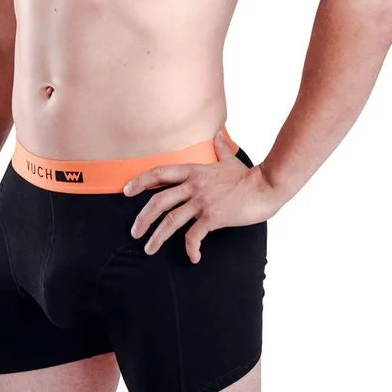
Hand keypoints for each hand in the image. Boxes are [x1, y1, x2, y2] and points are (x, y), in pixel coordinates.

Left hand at [123, 127, 279, 263]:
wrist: (266, 186)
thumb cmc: (248, 175)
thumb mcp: (230, 159)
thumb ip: (220, 148)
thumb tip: (218, 134)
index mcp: (193, 171)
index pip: (159, 173)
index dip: (140, 181)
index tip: (126, 191)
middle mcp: (193, 186)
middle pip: (159, 201)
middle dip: (143, 218)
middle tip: (134, 232)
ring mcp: (202, 202)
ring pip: (171, 220)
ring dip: (157, 237)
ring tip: (149, 249)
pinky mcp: (213, 217)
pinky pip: (194, 235)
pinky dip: (191, 248)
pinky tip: (193, 257)